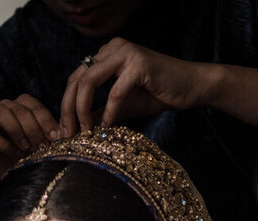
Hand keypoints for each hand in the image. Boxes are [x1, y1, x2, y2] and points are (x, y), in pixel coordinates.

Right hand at [0, 94, 60, 186]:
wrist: (9, 183)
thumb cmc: (27, 162)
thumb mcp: (42, 148)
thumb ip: (50, 137)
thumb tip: (65, 133)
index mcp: (19, 108)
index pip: (32, 104)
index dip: (45, 119)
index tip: (57, 137)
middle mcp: (2, 110)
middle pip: (17, 107)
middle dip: (32, 127)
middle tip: (42, 146)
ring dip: (16, 129)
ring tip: (26, 148)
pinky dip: (1, 142)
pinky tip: (14, 154)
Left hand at [61, 38, 207, 134]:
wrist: (192, 86)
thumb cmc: (159, 94)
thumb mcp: (123, 105)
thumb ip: (100, 111)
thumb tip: (78, 127)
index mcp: (106, 53)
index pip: (76, 78)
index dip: (66, 105)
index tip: (65, 131)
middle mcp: (112, 48)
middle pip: (76, 79)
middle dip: (68, 109)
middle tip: (68, 134)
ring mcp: (125, 53)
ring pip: (88, 81)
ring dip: (82, 110)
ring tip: (84, 131)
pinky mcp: (139, 64)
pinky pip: (114, 92)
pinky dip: (109, 112)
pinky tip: (107, 127)